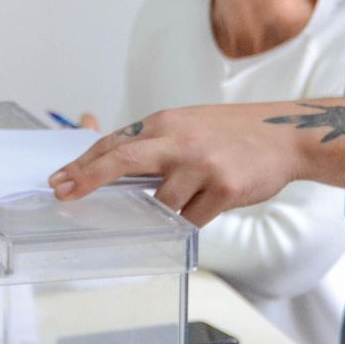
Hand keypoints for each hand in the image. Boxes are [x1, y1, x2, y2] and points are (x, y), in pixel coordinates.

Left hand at [47, 104, 305, 225]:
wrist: (285, 136)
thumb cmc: (230, 134)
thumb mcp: (186, 126)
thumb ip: (153, 145)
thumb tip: (112, 171)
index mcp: (164, 124)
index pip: (114, 145)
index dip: (84, 164)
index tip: (60, 180)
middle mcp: (179, 141)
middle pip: (123, 161)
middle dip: (89, 178)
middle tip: (64, 194)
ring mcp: (201, 165)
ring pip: (160, 205)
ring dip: (165, 212)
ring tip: (192, 196)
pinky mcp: (223, 188)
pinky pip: (191, 219)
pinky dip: (192, 220)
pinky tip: (209, 205)